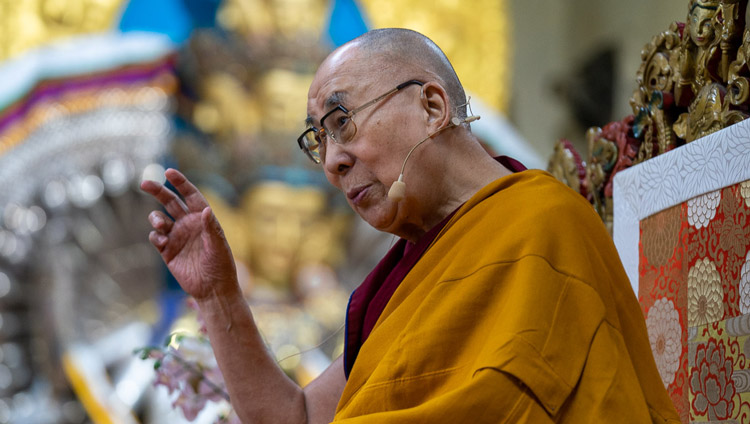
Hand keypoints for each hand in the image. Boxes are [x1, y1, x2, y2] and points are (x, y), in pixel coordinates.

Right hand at [141, 169, 237, 299]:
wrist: (213, 289)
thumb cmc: (221, 266)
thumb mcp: (218, 247)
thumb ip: (211, 228)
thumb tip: (205, 209)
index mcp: (202, 219)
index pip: (190, 195)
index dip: (180, 182)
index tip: (168, 172)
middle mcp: (188, 224)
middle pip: (169, 202)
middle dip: (158, 191)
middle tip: (144, 183)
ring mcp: (177, 237)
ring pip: (160, 219)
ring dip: (156, 218)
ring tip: (160, 224)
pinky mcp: (167, 251)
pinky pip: (156, 238)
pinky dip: (155, 236)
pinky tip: (162, 241)